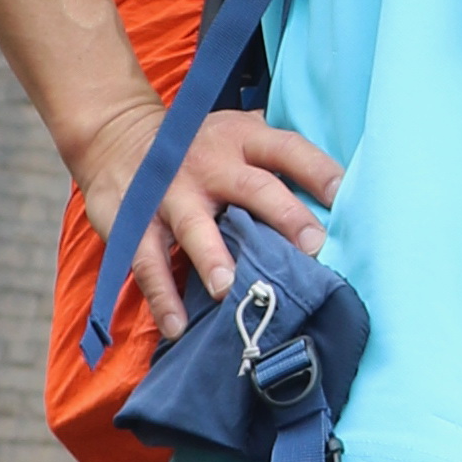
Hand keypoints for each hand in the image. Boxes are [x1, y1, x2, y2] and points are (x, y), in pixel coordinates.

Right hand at [69, 103, 342, 345]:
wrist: (118, 137)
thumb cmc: (201, 146)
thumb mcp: (236, 134)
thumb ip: (275, 157)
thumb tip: (338, 196)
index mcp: (242, 140)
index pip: (287, 149)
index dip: (316, 169)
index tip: (344, 195)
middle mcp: (210, 164)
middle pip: (252, 188)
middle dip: (283, 216)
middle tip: (311, 247)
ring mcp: (171, 193)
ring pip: (195, 226)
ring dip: (212, 257)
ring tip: (227, 289)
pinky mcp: (135, 222)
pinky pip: (147, 261)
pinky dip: (162, 296)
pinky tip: (178, 327)